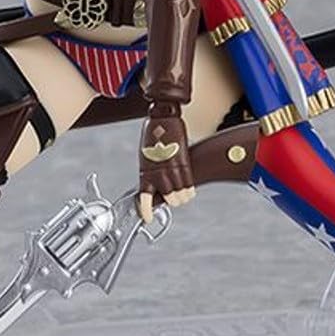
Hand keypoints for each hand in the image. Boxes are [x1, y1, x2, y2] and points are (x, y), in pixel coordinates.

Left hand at [136, 104, 195, 222]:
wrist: (163, 117)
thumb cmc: (153, 134)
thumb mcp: (145, 156)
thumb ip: (150, 171)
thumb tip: (153, 183)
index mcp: (145, 171)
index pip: (144, 198)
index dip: (145, 211)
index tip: (147, 218)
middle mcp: (158, 173)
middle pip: (169, 200)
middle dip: (172, 202)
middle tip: (172, 199)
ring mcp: (172, 169)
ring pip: (180, 195)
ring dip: (182, 198)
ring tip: (182, 195)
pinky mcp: (184, 163)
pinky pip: (189, 185)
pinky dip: (190, 191)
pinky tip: (189, 191)